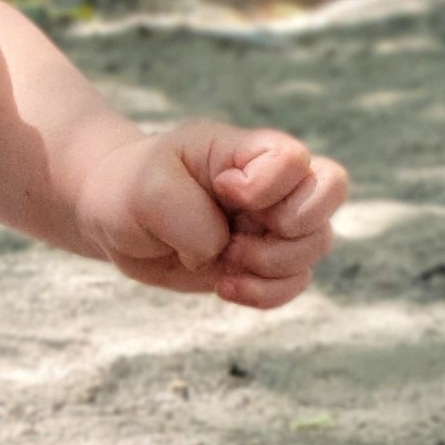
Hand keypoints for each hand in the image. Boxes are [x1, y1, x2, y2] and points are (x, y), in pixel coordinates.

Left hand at [77, 121, 348, 309]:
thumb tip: (223, 252)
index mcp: (248, 150)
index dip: (267, 186)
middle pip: (330, 193)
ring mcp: (272, 223)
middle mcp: (272, 183)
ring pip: (316, 245)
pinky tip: (225, 286)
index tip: (222, 190)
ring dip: (273, 266)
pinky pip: (294, 283)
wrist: (114, 218)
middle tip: (238, 238)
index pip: (295, 159)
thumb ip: (192, 217)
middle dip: (291, 228)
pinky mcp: (263, 261)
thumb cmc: (132, 189)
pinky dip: (266, 294)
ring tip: (225, 263)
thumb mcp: (149, 190)